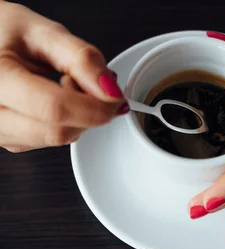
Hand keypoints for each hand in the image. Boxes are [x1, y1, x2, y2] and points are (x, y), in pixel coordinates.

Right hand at [0, 1, 128, 151]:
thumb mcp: (40, 31)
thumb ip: (80, 58)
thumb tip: (109, 89)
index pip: (54, 109)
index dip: (93, 106)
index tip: (114, 97)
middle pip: (59, 131)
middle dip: (88, 112)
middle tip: (90, 84)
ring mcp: (1, 133)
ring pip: (58, 140)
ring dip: (77, 118)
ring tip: (66, 84)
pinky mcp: (12, 142)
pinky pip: (51, 142)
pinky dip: (65, 123)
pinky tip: (56, 99)